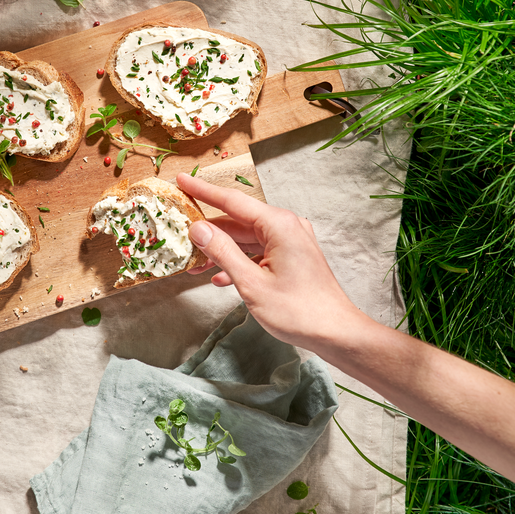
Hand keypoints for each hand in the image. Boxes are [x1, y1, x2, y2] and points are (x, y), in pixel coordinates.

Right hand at [177, 172, 363, 353]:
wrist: (335, 333)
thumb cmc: (300, 311)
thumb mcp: (252, 283)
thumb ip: (223, 252)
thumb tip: (198, 229)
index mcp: (279, 225)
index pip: (232, 201)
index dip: (202, 191)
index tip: (180, 180)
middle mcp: (286, 226)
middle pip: (237, 221)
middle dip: (208, 231)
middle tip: (179, 233)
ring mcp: (290, 242)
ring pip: (246, 239)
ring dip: (221, 251)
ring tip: (194, 265)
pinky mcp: (291, 257)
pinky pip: (258, 252)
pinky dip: (239, 262)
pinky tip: (221, 278)